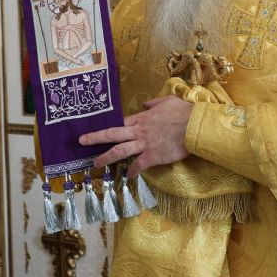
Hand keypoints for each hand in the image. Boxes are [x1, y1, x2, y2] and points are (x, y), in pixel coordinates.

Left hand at [78, 95, 192, 177]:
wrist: (194, 124)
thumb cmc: (183, 111)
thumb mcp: (166, 101)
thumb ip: (154, 103)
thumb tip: (145, 103)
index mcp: (141, 118)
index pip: (120, 123)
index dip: (107, 127)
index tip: (96, 130)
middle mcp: (138, 131)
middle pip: (112, 134)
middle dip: (95, 138)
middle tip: (81, 141)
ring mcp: (144, 144)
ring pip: (119, 151)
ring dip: (106, 157)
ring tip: (96, 164)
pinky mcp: (153, 156)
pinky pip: (138, 165)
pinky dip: (132, 171)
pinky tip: (128, 176)